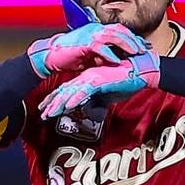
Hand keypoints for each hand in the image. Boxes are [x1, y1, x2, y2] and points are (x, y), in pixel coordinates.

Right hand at [28, 24, 148, 78]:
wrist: (53, 55)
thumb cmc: (71, 55)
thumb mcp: (92, 55)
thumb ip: (104, 55)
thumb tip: (116, 60)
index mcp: (98, 30)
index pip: (120, 30)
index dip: (133, 38)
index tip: (144, 46)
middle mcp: (95, 29)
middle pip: (120, 30)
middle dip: (134, 39)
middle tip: (145, 49)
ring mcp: (90, 34)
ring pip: (113, 35)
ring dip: (126, 44)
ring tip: (136, 52)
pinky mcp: (84, 43)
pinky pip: (100, 47)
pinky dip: (110, 54)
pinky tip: (118, 61)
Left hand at [38, 51, 161, 119]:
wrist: (143, 71)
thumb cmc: (129, 81)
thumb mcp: (110, 94)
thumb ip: (99, 100)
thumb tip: (92, 109)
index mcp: (88, 79)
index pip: (68, 91)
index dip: (57, 101)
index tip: (48, 110)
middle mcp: (87, 77)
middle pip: (65, 91)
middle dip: (52, 104)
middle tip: (42, 113)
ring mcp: (92, 78)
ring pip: (71, 92)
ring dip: (59, 104)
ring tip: (49, 113)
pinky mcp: (99, 79)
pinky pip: (84, 91)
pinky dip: (74, 99)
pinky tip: (66, 106)